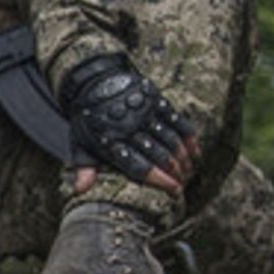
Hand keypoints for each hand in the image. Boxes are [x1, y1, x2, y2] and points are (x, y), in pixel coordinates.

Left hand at [63, 55, 200, 194]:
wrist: (91, 82)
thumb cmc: (88, 120)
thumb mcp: (79, 143)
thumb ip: (84, 167)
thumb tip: (79, 191)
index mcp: (109, 141)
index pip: (137, 166)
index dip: (158, 179)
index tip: (175, 190)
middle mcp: (129, 127)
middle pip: (158, 154)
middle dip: (174, 172)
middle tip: (183, 183)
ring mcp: (144, 112)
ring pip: (170, 139)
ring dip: (183, 158)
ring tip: (188, 171)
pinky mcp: (155, 100)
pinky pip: (177, 121)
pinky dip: (189, 137)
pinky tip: (194, 152)